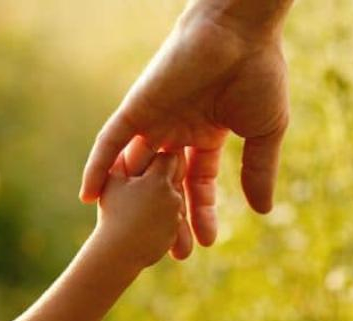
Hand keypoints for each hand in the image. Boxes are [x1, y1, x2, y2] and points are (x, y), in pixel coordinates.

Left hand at [80, 4, 290, 254]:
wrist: (242, 34)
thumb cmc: (259, 75)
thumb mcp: (263, 134)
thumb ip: (257, 171)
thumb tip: (263, 211)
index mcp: (206, 134)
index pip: (197, 183)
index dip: (201, 212)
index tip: (206, 243)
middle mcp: (176, 130)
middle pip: (165, 184)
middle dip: (169, 219)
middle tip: (172, 255)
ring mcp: (154, 120)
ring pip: (137, 170)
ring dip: (133, 204)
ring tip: (132, 240)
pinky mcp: (136, 108)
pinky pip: (109, 142)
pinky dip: (97, 167)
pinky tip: (89, 197)